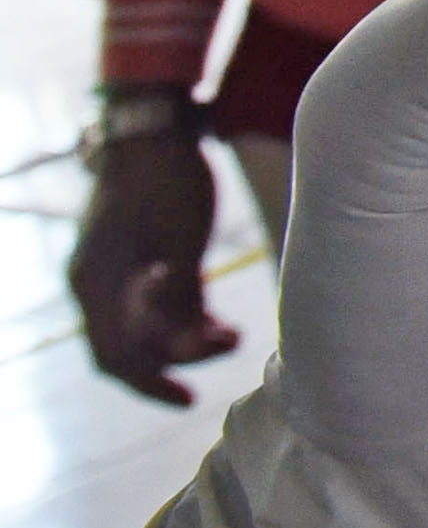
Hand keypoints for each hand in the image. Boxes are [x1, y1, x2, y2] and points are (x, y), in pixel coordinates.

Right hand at [68, 133, 233, 405]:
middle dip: (176, 359)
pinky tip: (220, 326)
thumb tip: (183, 347)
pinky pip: (157, 308)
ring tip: (232, 334)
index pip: (115, 355)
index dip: (151, 382)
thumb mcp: (180, 239)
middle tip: (227, 347)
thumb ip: (180, 297)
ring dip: (186, 339)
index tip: (189, 397)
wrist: (155, 130)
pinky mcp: (140, 263)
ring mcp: (117, 275)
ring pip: (146, 329)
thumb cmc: (166, 179)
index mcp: (96, 283)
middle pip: (128, 348)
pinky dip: (186, 320)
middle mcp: (98, 285)